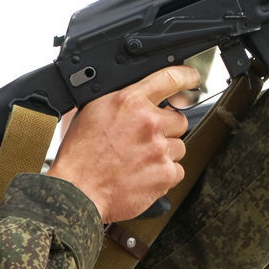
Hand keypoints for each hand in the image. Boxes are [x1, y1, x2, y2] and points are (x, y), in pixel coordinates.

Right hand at [47, 66, 199, 222]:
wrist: (76, 192)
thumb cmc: (80, 155)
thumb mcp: (91, 112)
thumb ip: (121, 100)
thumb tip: (140, 92)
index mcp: (129, 101)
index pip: (171, 78)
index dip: (187, 76)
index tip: (192, 78)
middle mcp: (148, 122)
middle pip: (179, 119)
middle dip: (165, 130)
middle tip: (142, 141)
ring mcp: (160, 149)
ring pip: (178, 146)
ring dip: (164, 153)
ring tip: (138, 160)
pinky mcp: (166, 173)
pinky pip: (177, 169)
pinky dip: (164, 174)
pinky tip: (143, 175)